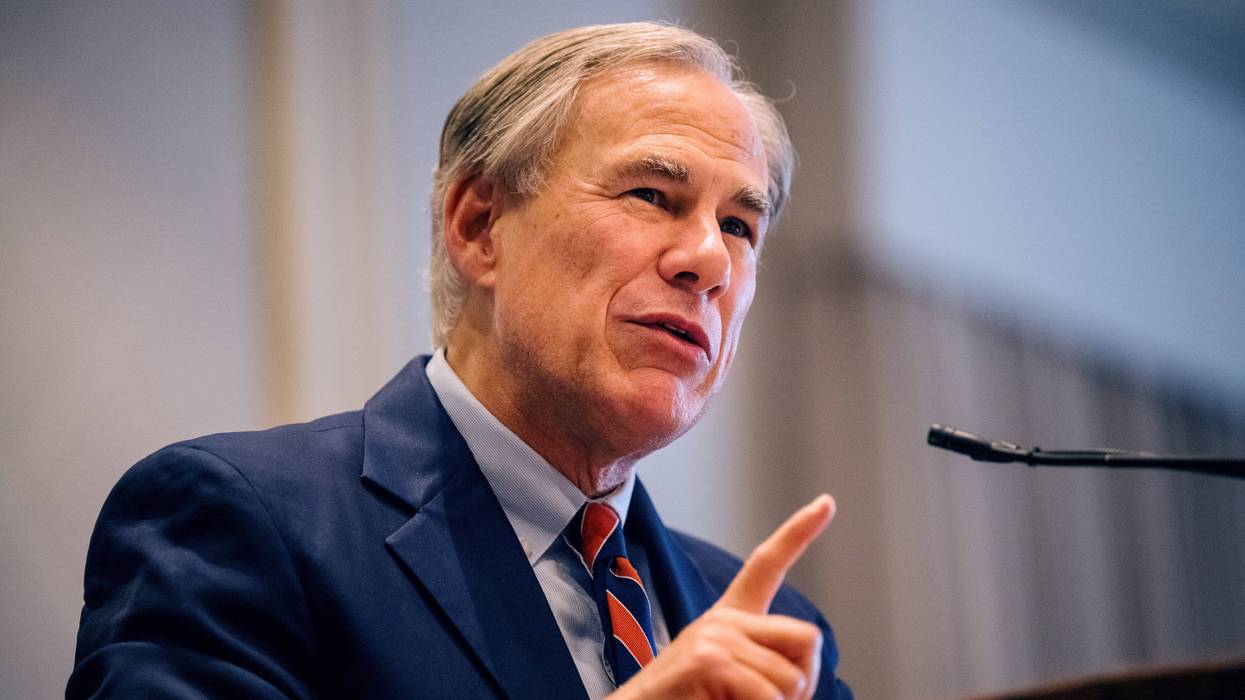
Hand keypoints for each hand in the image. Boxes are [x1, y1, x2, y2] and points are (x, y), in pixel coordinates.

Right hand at [609, 494, 835, 699]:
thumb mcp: (731, 679)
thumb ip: (765, 664)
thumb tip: (802, 673)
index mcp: (730, 618)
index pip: (767, 564)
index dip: (799, 531)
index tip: (826, 502)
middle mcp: (723, 620)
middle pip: (808, 638)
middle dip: (801, 681)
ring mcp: (715, 636)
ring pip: (792, 678)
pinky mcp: (708, 660)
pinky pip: (768, 696)